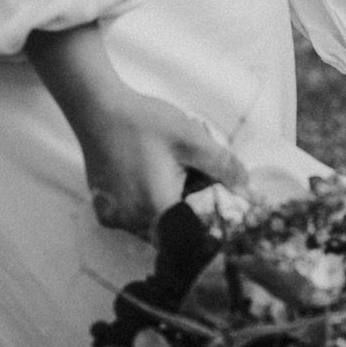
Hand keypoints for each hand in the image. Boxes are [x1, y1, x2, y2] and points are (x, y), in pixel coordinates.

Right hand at [27, 25, 244, 237]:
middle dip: (187, 213)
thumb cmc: (143, 122)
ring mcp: (115, 217)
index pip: (191, 238)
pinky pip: (134, 219)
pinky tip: (146, 177)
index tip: (210, 205)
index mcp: (155, 209)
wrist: (98, 108)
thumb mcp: (191, 139)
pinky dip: (145, 205)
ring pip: (153, 227)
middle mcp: (131, 221)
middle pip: (172, 234)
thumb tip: (247, 189)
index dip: (205, 226)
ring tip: (167, 173)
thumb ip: (223, 166)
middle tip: (188, 178)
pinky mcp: (103, 209)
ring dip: (166, 209)